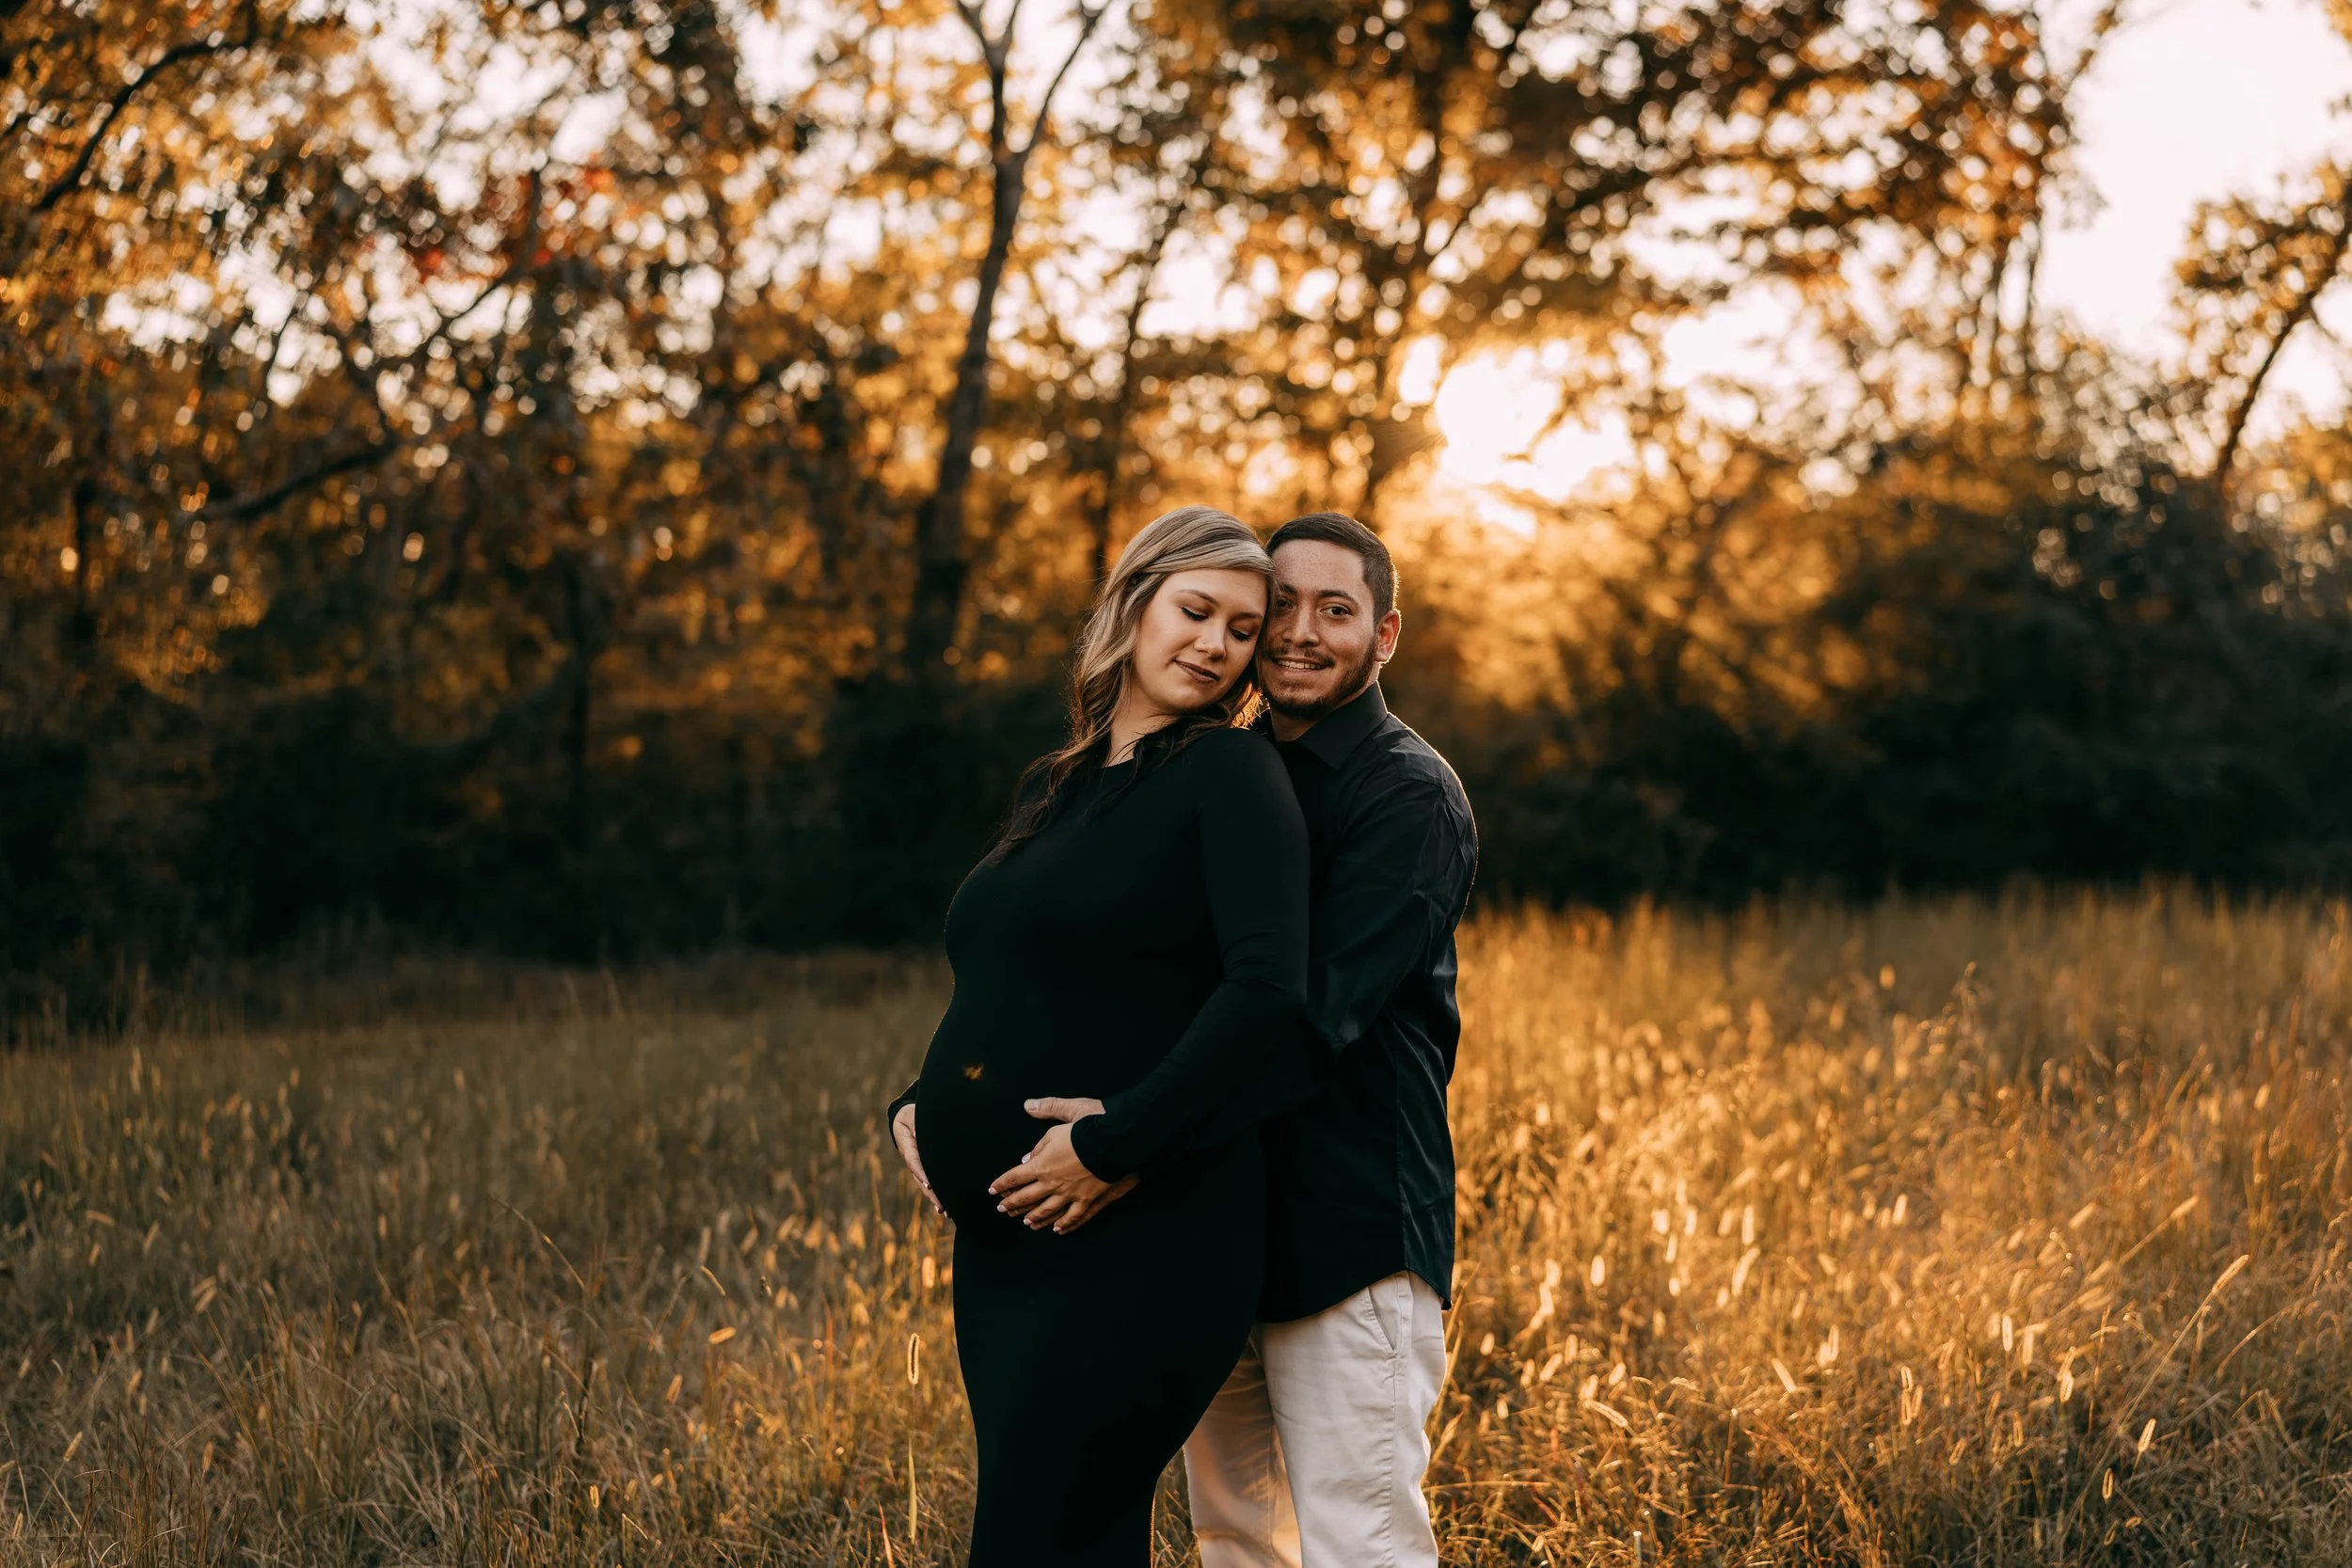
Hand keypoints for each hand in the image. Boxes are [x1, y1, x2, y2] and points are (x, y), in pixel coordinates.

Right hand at [891, 1103, 944, 1219]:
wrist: (908, 1115)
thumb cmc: (912, 1114)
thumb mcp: (913, 1116)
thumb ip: (917, 1124)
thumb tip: (921, 1133)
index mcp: (907, 1146)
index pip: (914, 1161)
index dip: (921, 1174)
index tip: (929, 1185)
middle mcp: (912, 1158)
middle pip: (920, 1179)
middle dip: (931, 1193)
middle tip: (941, 1206)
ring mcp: (918, 1164)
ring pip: (925, 1183)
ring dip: (934, 1197)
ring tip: (945, 1211)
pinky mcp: (925, 1166)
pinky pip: (931, 1180)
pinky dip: (937, 1192)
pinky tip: (946, 1206)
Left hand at [989, 1097, 1137, 1233]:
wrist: (1115, 1140)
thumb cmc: (1089, 1126)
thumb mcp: (1065, 1114)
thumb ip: (1044, 1121)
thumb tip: (1026, 1132)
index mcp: (1042, 1163)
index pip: (1016, 1176)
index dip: (1003, 1184)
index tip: (993, 1190)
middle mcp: (1052, 1182)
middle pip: (1027, 1197)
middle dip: (1012, 1204)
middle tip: (1002, 1210)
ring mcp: (1070, 1193)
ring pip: (1047, 1210)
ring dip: (1034, 1217)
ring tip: (1026, 1222)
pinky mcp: (1088, 1198)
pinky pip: (1074, 1216)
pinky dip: (1065, 1224)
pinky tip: (1058, 1229)